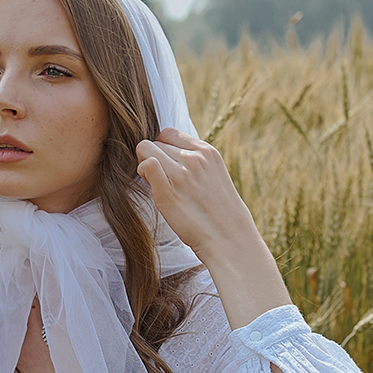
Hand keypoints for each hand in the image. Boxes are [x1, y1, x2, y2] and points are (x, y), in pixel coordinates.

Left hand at [137, 128, 295, 338]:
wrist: (229, 239)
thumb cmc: (220, 213)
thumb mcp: (214, 176)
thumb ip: (195, 162)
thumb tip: (168, 156)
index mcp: (207, 152)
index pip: (168, 133)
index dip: (162, 148)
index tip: (166, 166)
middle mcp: (194, 158)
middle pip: (155, 142)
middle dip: (153, 158)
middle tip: (161, 180)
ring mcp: (181, 173)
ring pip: (145, 150)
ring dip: (145, 166)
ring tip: (158, 185)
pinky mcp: (167, 191)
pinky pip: (146, 165)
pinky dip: (143, 173)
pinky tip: (152, 187)